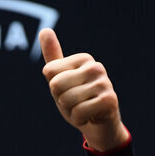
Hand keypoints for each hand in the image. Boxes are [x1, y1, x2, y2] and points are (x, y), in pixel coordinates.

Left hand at [40, 28, 129, 152]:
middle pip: (55, 85)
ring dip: (71, 111)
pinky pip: (78, 113)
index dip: (54, 87)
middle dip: (61, 99)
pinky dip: (80, 119)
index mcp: (83, 58)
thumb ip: (53, 57)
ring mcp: (104, 82)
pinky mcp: (110, 100)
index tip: (69, 90)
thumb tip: (45, 30)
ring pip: (66, 100)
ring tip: (84, 108)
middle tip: (75, 102)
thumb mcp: (60, 79)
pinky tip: (91, 116)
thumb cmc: (77, 100)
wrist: (99, 125)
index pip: (49, 72)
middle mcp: (95, 66)